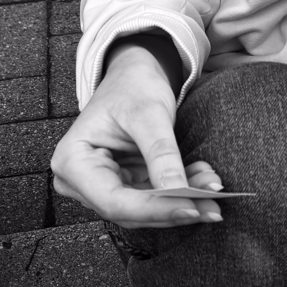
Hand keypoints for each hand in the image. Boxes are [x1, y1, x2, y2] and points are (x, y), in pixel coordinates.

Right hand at [51, 40, 223, 228]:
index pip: (113, 200)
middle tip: (213, 207)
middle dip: (173, 208)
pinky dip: (180, 192)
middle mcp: (80, 181)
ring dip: (181, 202)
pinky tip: (203, 181)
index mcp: (72, 161)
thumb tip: (179, 193)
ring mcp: (101, 185)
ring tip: (213, 190)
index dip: (154, 209)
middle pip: (128, 210)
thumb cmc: (132, 86)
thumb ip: (161, 154)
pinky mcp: (123, 186)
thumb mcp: (148, 114)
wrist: (134, 75)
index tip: (191, 207)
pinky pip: (152, 199)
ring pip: (144, 209)